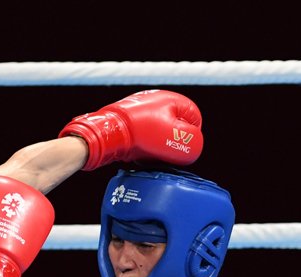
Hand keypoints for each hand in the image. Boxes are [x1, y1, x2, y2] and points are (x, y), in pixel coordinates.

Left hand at [59, 90, 202, 169]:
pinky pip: (144, 136)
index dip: (191, 135)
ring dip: (158, 145)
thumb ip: (193, 143)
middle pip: (176, 125)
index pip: (194, 117)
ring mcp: (140, 110)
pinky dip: (144, 145)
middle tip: (165, 153)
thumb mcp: (176, 139)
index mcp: (171, 98)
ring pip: (159, 132)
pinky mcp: (127, 122)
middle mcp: (155, 101)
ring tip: (150, 153)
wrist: (105, 135)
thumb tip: (194, 147)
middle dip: (173, 141)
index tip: (181, 146)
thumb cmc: (140, 134)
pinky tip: (138, 153)